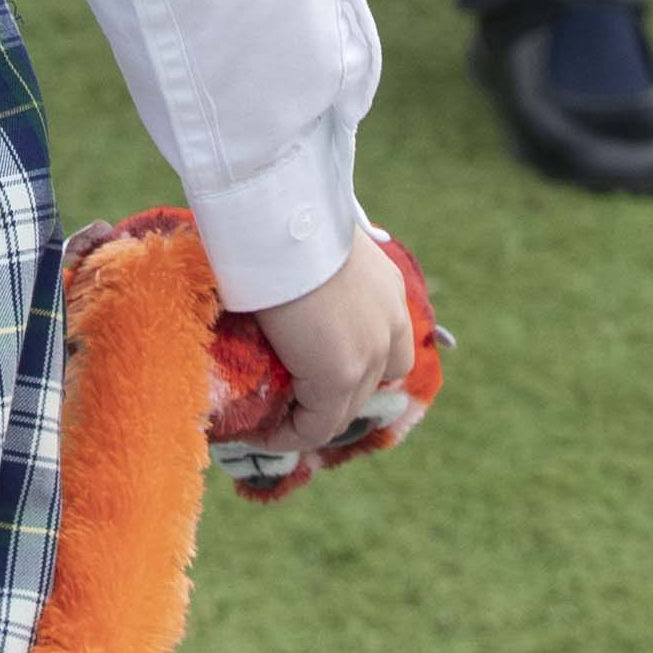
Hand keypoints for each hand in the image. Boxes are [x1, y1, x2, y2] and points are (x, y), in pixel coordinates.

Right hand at [242, 236, 418, 460]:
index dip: (358, 368)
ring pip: (343, 409)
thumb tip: (274, 277)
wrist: (281, 218)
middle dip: (333, 398)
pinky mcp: (339, 376)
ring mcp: (369, 354)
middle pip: (370, 383)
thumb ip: (310, 272)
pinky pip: (316, 426)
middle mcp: (390, 324)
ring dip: (310, 419)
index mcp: (387, 289)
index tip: (313, 374)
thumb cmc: (282, 219)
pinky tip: (262, 431)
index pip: (388, 348)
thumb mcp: (309, 245)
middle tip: (290, 403)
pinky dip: (290, 434)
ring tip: (271, 422)